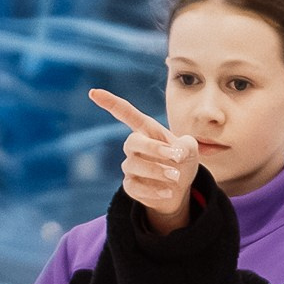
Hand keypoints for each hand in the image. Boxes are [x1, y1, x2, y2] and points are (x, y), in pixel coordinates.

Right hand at [90, 89, 198, 233]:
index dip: (110, 102)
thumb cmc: (182, 161)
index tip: (93, 92)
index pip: (125, 113)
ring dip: (157, 170)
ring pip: (134, 166)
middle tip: (177, 157)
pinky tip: (169, 191)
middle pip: (132, 142)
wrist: (180, 188)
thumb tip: (176, 153)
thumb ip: (186, 145)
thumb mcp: (190, 149)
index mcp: (146, 130)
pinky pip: (135, 186)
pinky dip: (154, 189)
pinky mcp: (131, 186)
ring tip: (176, 176)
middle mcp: (134, 146)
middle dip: (154, 148)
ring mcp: (130, 166)